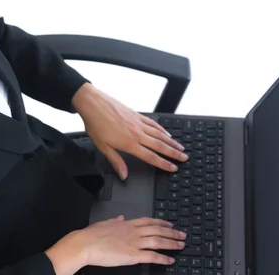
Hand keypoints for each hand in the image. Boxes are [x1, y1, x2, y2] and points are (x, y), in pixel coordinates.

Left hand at [71, 83, 187, 178]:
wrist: (93, 104)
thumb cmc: (96, 124)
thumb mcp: (102, 147)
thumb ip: (116, 161)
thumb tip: (123, 175)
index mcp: (129, 143)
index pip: (151, 157)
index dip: (163, 164)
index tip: (173, 168)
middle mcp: (137, 133)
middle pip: (160, 145)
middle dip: (173, 153)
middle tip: (184, 158)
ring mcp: (138, 123)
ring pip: (159, 134)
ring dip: (171, 142)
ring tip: (181, 147)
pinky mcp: (137, 114)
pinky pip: (153, 123)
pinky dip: (162, 129)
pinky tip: (167, 133)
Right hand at [75, 216, 185, 267]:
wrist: (85, 244)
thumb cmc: (91, 235)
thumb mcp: (104, 223)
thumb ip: (115, 221)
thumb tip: (120, 217)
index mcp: (126, 224)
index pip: (148, 221)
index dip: (161, 222)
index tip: (169, 224)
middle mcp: (133, 232)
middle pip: (157, 230)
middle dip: (171, 232)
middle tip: (182, 234)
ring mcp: (134, 243)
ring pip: (158, 241)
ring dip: (171, 243)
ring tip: (181, 245)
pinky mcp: (133, 255)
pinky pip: (152, 256)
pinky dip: (163, 258)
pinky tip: (170, 260)